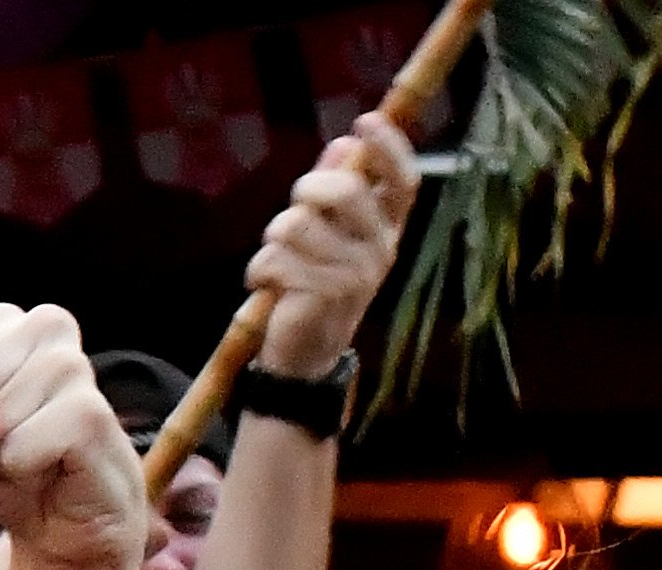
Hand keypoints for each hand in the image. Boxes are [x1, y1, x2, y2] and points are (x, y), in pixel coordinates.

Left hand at [0, 302, 142, 569]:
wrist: (63, 525)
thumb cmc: (1, 474)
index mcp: (3, 323)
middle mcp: (46, 327)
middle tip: (6, 442)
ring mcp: (75, 365)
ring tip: (31, 455)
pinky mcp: (93, 414)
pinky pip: (21, 447)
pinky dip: (21, 470)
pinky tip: (52, 468)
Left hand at [250, 115, 423, 376]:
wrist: (307, 356)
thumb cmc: (314, 283)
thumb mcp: (329, 234)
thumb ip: (335, 188)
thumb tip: (343, 143)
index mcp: (387, 229)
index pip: (403, 182)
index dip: (389, 148)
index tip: (367, 121)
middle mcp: (380, 249)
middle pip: (342, 191)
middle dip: (305, 191)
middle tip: (292, 215)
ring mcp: (354, 274)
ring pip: (296, 224)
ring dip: (273, 239)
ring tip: (277, 262)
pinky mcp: (322, 295)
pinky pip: (274, 259)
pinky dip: (258, 270)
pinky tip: (267, 287)